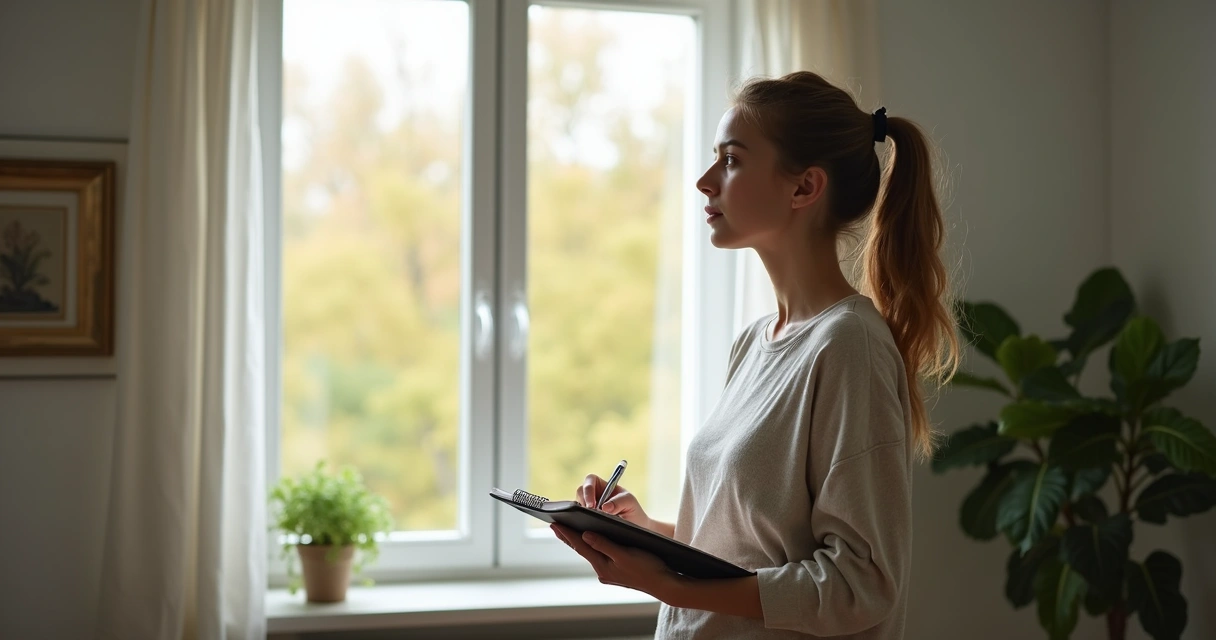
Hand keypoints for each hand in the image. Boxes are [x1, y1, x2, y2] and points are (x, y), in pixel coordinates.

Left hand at [551, 523, 681, 599]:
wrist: (664, 583)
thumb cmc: (648, 567)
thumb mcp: (625, 554)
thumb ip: (604, 544)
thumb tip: (585, 535)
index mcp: (603, 566)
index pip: (581, 546)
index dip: (567, 534)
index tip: (554, 523)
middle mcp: (603, 571)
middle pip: (582, 550)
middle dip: (569, 537)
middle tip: (555, 525)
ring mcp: (609, 573)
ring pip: (591, 554)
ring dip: (580, 542)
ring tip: (569, 532)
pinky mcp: (616, 572)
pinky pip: (600, 556)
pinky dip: (593, 547)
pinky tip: (592, 543)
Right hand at [576, 474, 653, 530]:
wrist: (635, 528)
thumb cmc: (633, 511)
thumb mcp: (630, 503)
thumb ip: (620, 502)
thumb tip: (605, 507)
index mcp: (602, 485)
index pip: (590, 480)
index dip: (588, 490)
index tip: (592, 505)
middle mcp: (593, 495)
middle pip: (580, 492)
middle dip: (583, 503)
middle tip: (590, 515)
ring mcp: (588, 507)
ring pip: (577, 506)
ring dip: (581, 513)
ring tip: (591, 522)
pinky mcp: (585, 519)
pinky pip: (578, 518)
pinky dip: (580, 522)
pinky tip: (588, 529)